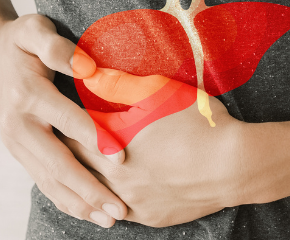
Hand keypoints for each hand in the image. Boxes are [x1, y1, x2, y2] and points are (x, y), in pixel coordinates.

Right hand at [0, 13, 128, 228]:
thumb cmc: (23, 38)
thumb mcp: (36, 29)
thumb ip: (58, 47)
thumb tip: (86, 66)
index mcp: (26, 93)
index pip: (65, 120)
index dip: (94, 138)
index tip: (121, 158)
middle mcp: (17, 123)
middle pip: (56, 162)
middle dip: (89, 188)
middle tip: (120, 207)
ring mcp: (15, 141)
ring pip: (48, 179)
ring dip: (79, 202)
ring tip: (110, 218)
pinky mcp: (18, 151)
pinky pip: (42, 180)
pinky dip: (65, 199)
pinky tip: (88, 212)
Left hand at [66, 77, 250, 227]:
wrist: (234, 165)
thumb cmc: (198, 123)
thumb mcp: (158, 92)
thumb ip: (118, 83)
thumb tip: (86, 72)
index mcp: (111, 144)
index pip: (71, 134)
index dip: (61, 122)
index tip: (55, 113)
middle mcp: (115, 177)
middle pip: (76, 166)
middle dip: (65, 152)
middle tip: (55, 140)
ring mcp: (132, 202)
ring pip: (93, 194)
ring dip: (81, 181)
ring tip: (71, 169)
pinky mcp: (150, 217)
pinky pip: (116, 212)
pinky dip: (105, 202)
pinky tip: (101, 195)